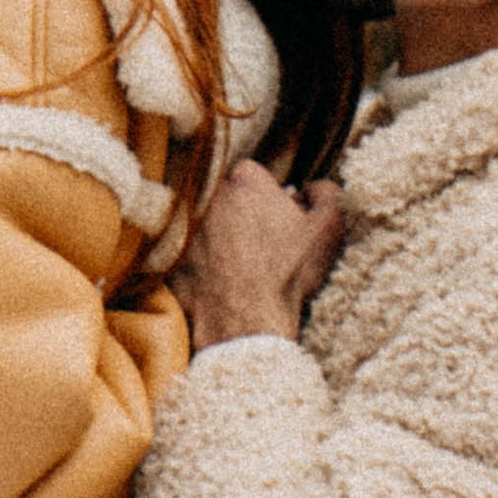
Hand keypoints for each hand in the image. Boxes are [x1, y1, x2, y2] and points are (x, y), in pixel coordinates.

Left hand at [175, 162, 345, 354]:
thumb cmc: (288, 273)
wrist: (247, 322)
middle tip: (258, 244)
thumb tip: (313, 187)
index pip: (253, 175)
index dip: (267, 197)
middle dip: (240, 213)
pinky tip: (216, 282)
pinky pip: (185, 254)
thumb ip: (327, 194)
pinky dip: (198, 264)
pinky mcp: (169, 257)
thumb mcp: (328, 229)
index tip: (276, 219)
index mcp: (245, 180)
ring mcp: (184, 226)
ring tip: (238, 266)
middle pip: (226, 197)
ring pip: (204, 224)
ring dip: (218, 237)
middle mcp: (208, 195)